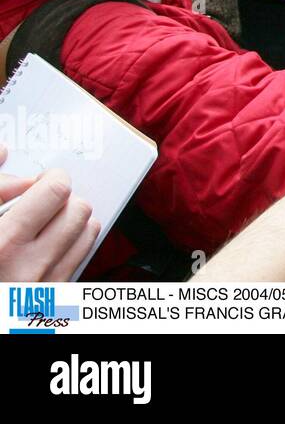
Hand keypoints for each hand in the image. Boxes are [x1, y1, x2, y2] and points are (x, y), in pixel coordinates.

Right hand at [0, 146, 99, 281]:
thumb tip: (13, 169)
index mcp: (2, 242)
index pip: (54, 190)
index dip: (50, 179)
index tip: (41, 180)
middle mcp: (27, 267)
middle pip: (78, 208)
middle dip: (63, 199)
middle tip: (42, 201)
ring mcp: (43, 288)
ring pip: (86, 231)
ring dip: (72, 220)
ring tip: (47, 222)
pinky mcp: (52, 303)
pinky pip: (81, 259)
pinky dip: (73, 245)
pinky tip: (51, 245)